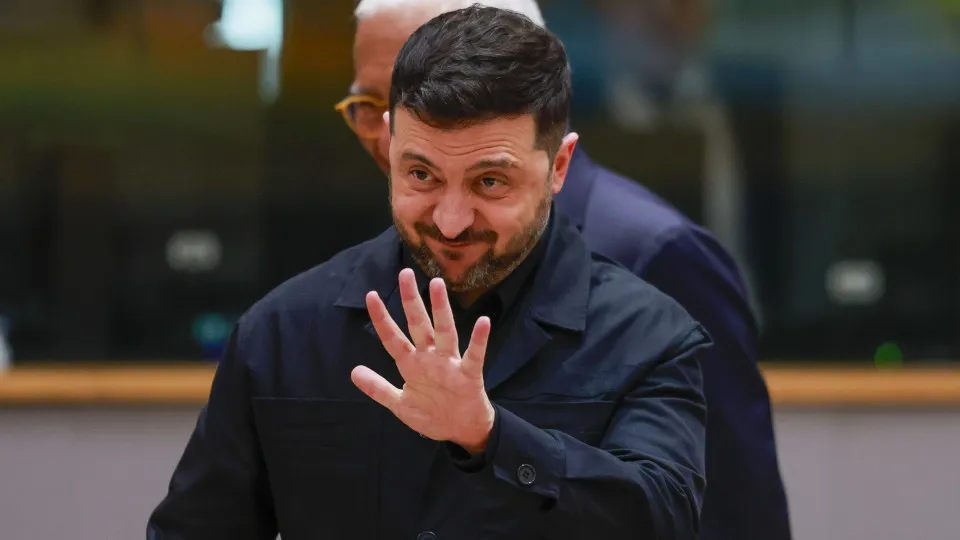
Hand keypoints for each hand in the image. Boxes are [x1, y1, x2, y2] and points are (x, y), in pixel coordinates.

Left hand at [351, 268, 495, 453]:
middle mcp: (430, 358)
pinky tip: (483, 322)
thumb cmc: (432, 414)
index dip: (382, 319)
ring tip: (437, 287)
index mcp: (411, 365)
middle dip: (410, 301)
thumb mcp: (400, 405)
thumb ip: (378, 388)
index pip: (392, 338)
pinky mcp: (469, 374)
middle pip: (418, 325)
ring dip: (440, 310)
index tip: (370, 295)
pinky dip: (479, 339)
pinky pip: (474, 355)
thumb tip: (353, 371)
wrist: (461, 431)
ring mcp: (449, 364)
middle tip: (405, 273)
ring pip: (444, 332)